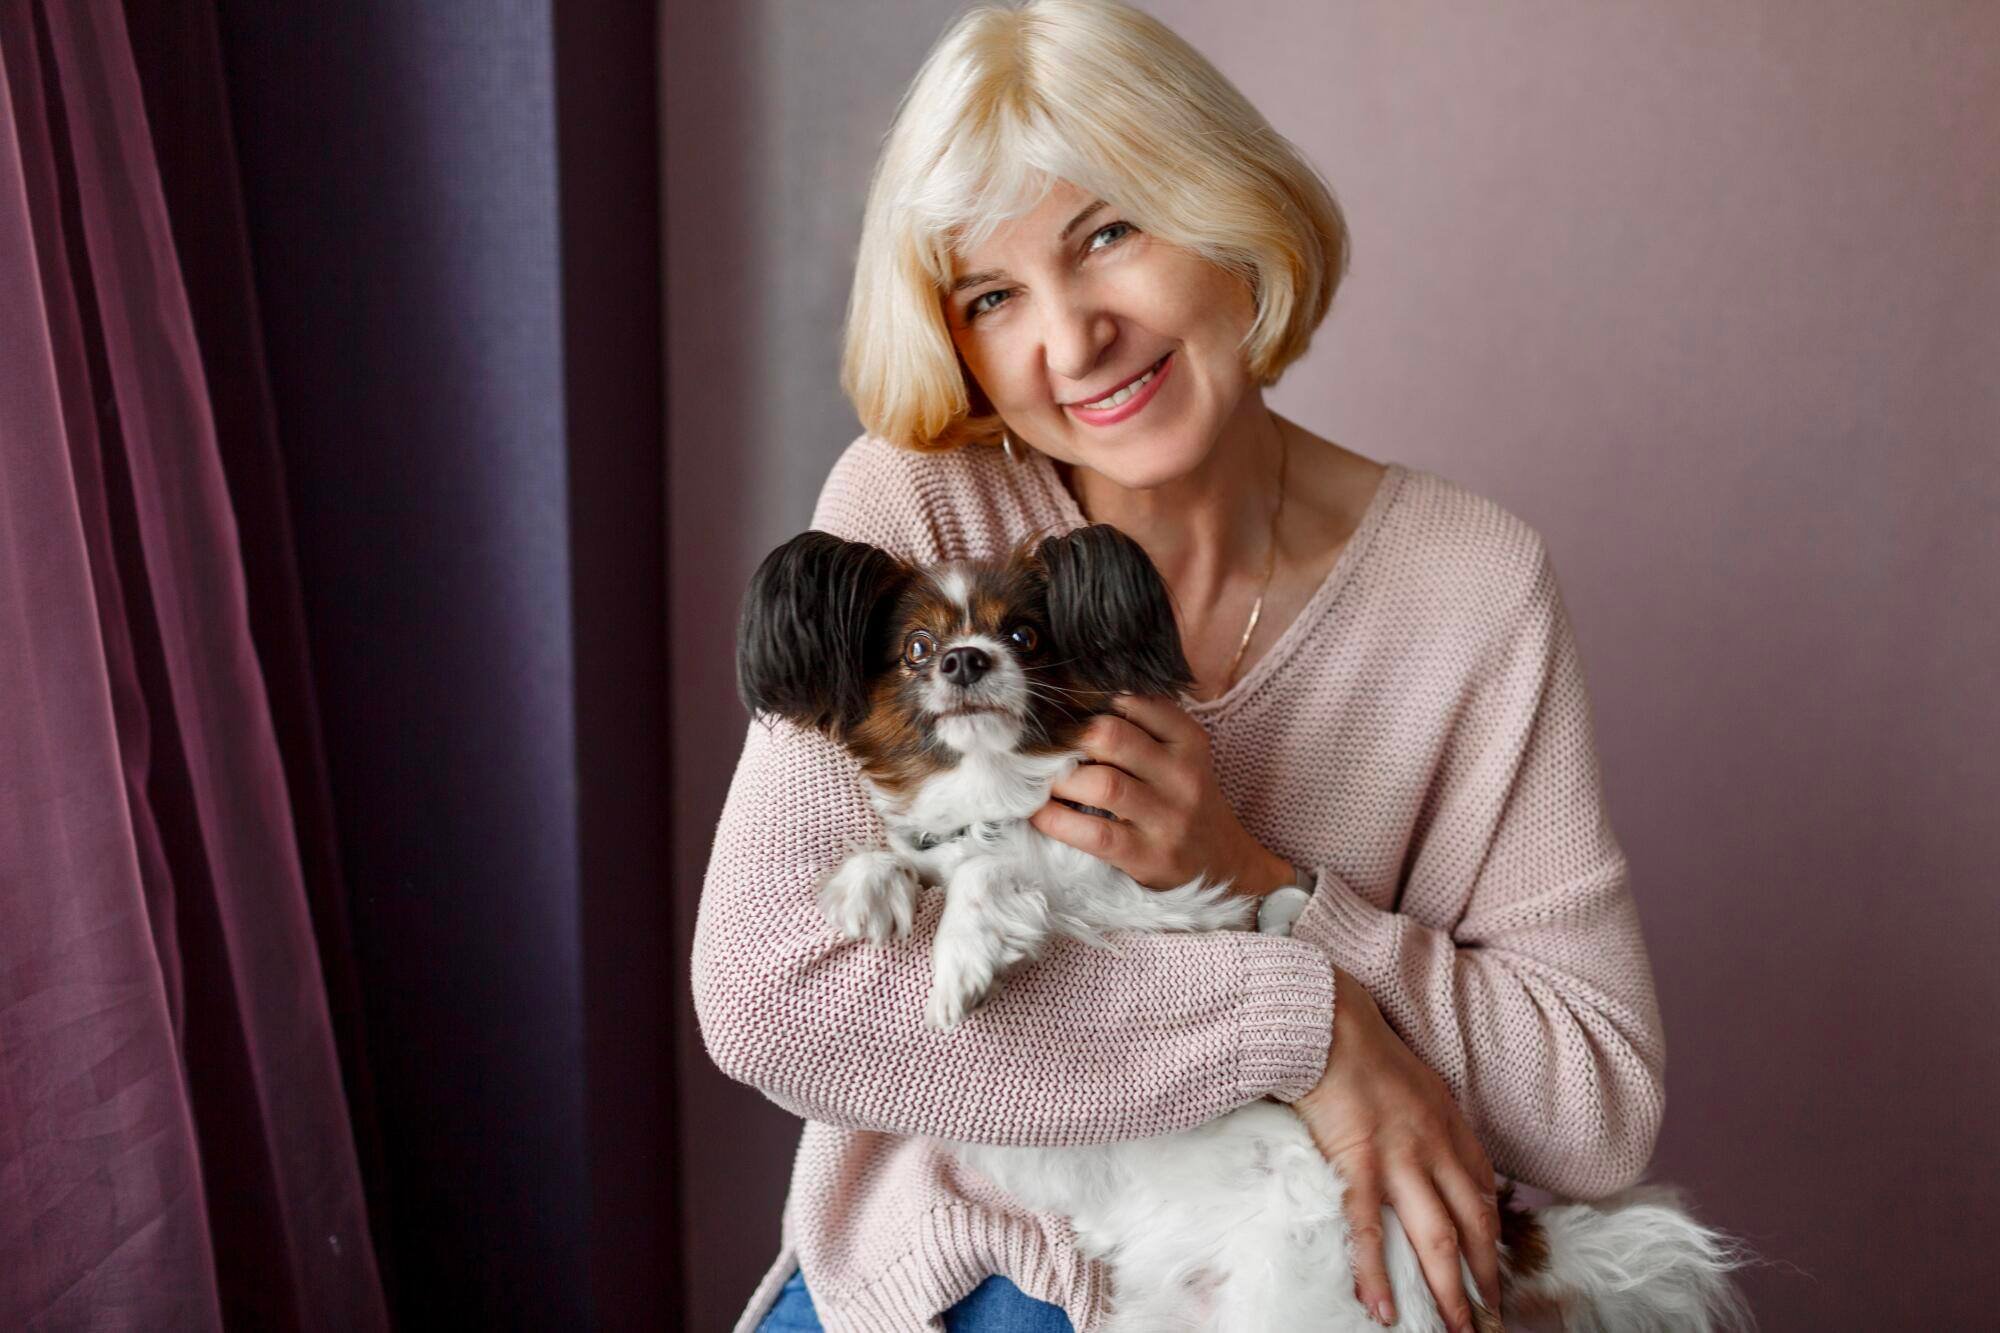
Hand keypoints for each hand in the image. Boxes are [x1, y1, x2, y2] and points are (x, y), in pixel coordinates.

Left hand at [1027, 693, 1292, 895]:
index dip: (1087, 703)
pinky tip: (1040, 815)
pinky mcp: (1150, 856)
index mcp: (1188, 740)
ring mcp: (1169, 818)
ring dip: (1058, 781)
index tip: (1059, 711)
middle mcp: (1183, 774)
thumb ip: (1141, 727)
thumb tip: (1070, 705)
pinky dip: (1058, 821)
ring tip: (1038, 782)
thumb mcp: (1179, 756)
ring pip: (1102, 783)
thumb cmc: (1183, 800)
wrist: (1224, 864)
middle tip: (1040, 748)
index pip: (1132, 702)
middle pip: (1111, 736)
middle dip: (1066, 740)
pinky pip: (1094, 834)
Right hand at [1296, 968, 1504, 1332]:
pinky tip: (1383, 1308)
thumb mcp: (1414, 1076)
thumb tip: (1431, 1137)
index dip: (1493, 1231)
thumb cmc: (1359, 1042)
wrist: (1327, 1020)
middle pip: (1473, 1223)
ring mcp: (1401, 1157)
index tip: (1496, 1263)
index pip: (1483, 1188)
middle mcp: (1436, 1145)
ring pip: (1436, 1237)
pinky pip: (1369, 1229)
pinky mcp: (1359, 1163)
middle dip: (1486, 1274)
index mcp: (1449, 1122)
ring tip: (1456, 1328)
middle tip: (1492, 1315)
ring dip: (1449, 1289)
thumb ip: (1428, 1112)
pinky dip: (1376, 1273)